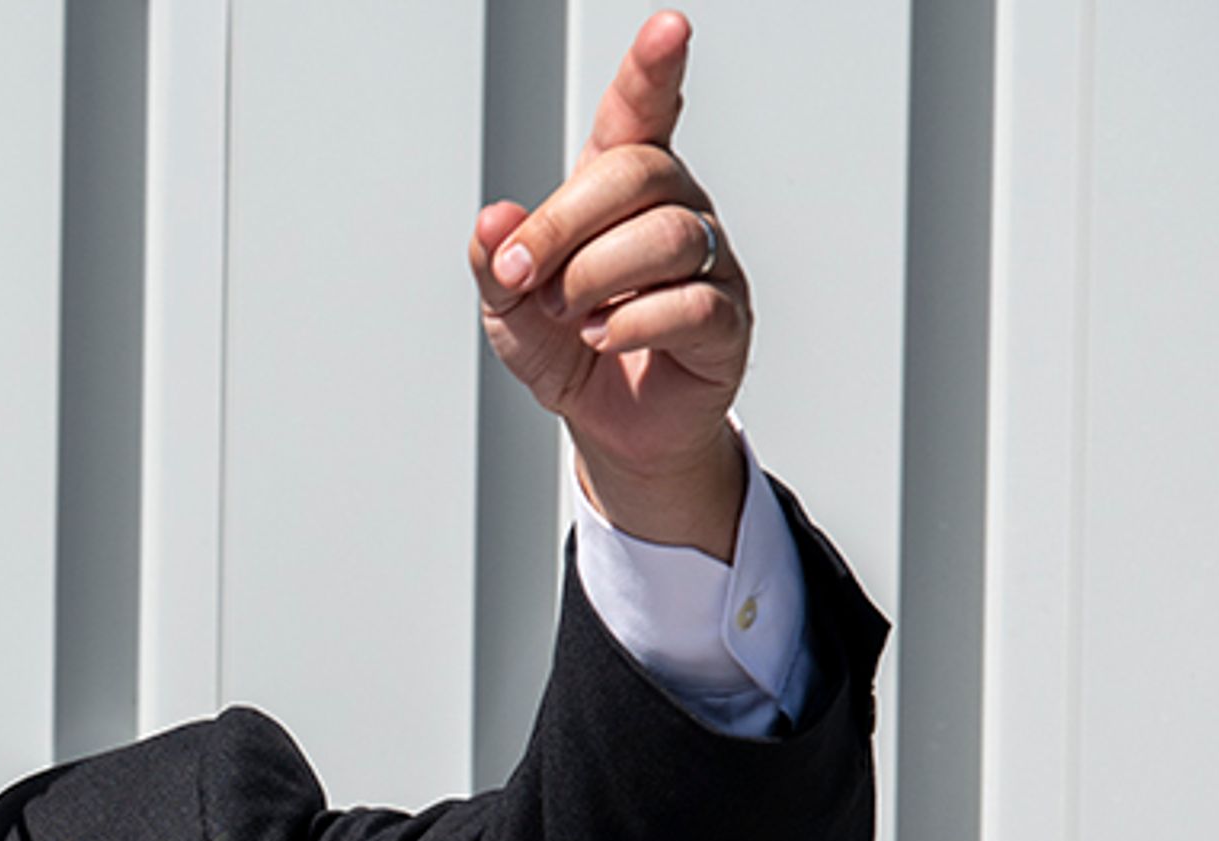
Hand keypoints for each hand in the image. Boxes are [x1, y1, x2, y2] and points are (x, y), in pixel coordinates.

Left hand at [473, 11, 750, 556]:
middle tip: (524, 276)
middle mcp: (675, 206)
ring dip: (595, 281)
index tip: (668, 27)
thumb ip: (498, 259)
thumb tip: (492, 220)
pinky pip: (690, 303)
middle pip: (636, 174)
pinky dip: (630, 324)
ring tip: (568, 317)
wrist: (609, 423)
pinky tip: (602, 338)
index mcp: (621, 186)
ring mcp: (709, 259)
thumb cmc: (565, 344)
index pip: (642, 111)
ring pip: (666, 238)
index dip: (653, 69)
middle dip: (563, 226)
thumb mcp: (510, 303)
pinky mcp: (726, 318)